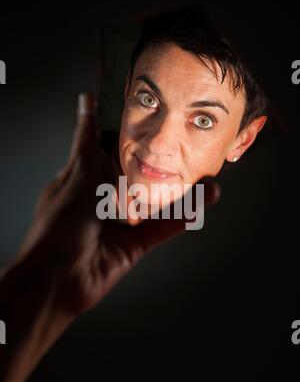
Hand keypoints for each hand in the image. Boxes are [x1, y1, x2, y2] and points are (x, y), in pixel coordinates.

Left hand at [16, 93, 219, 315]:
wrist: (57, 279)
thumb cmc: (59, 226)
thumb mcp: (77, 175)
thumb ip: (89, 141)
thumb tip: (86, 101)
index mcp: (85, 180)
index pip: (113, 152)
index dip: (134, 139)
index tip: (158, 121)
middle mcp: (104, 200)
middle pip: (139, 177)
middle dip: (163, 164)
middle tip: (191, 144)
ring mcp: (122, 223)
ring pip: (157, 201)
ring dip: (181, 188)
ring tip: (206, 171)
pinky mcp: (136, 244)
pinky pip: (164, 226)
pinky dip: (185, 213)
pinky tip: (206, 197)